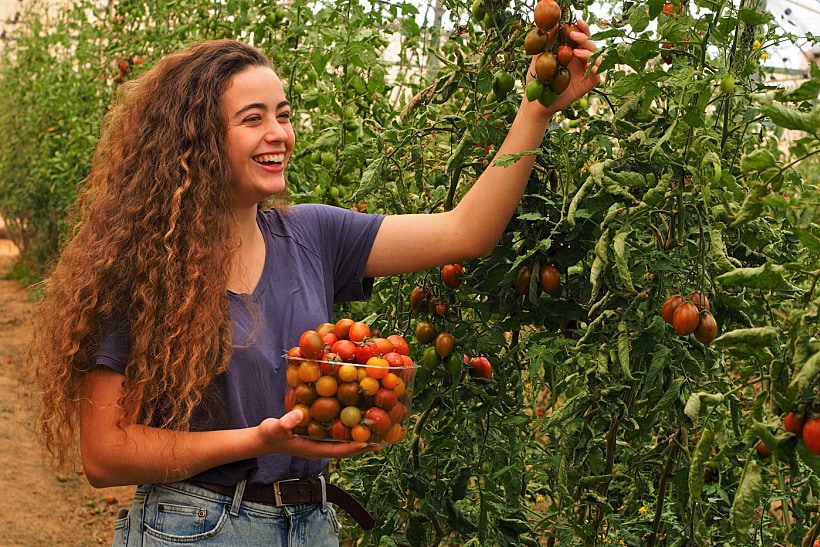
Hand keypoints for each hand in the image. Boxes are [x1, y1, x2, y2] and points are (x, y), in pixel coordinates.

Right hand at [257, 410, 381, 459]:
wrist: (261, 439)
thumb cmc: (268, 434)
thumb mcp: (275, 427)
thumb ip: (285, 422)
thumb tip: (300, 415)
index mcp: (313, 450)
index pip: (339, 451)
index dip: (356, 447)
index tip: (372, 442)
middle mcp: (319, 449)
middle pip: (346, 449)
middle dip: (364, 444)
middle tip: (383, 436)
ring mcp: (318, 445)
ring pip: (343, 443)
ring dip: (358, 437)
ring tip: (376, 429)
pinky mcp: (316, 438)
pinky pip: (337, 436)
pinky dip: (348, 430)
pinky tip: (355, 420)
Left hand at [523, 19, 601, 116]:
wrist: (536, 101)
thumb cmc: (537, 79)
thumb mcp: (539, 58)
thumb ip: (547, 41)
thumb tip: (555, 24)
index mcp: (571, 52)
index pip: (581, 37)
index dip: (582, 29)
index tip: (577, 22)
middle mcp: (580, 60)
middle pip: (590, 45)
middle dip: (583, 38)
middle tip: (573, 36)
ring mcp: (584, 72)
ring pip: (596, 58)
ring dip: (588, 52)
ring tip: (576, 52)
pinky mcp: (587, 84)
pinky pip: (597, 75)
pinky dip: (596, 69)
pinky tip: (588, 66)